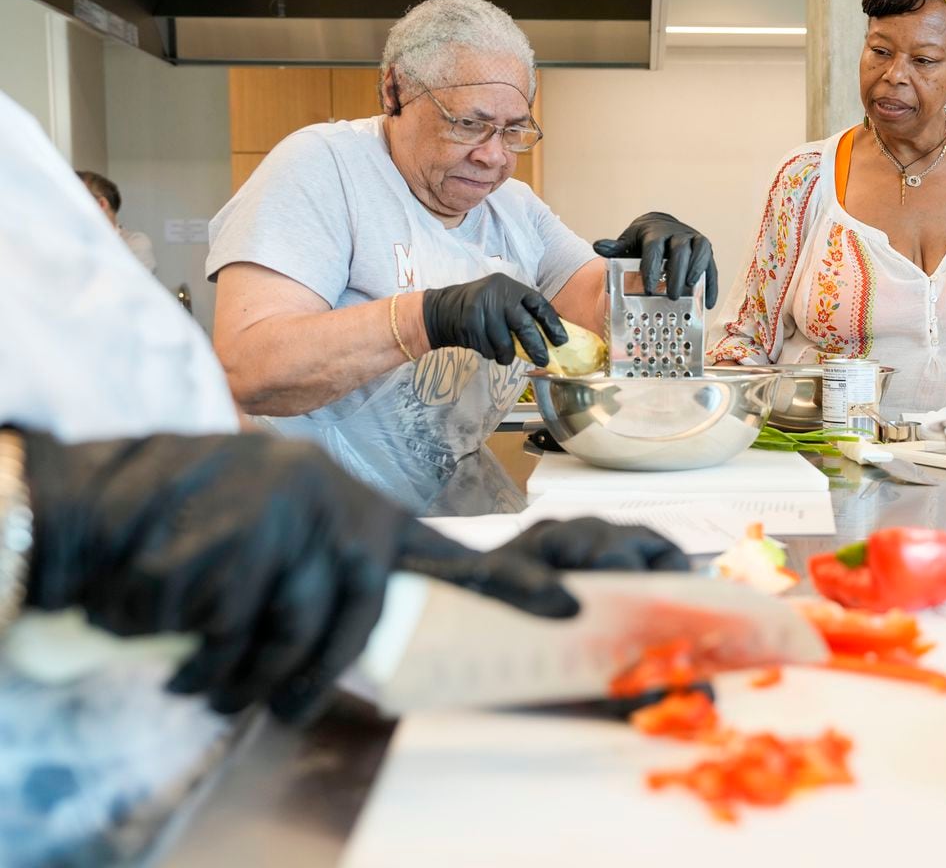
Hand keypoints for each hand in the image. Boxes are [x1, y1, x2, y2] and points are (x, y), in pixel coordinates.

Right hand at [21, 433, 683, 722]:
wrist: (133, 484)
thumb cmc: (226, 516)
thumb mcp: (304, 528)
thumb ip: (345, 575)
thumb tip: (358, 648)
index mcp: (372, 520)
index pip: (456, 559)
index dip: (513, 588)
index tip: (568, 608)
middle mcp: (342, 518)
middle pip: (344, 634)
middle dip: (297, 684)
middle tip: (273, 704)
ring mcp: (287, 527)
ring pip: (277, 642)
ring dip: (234, 674)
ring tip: (208, 673)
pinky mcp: (226, 545)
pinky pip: (216, 635)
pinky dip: (185, 648)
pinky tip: (169, 627)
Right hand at [422, 273, 566, 366]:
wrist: (441, 311)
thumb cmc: (480, 309)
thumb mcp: (501, 301)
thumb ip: (521, 313)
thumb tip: (549, 338)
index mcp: (510, 287)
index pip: (538, 304)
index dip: (552, 323)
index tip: (561, 341)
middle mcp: (497, 295)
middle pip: (524, 325)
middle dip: (536, 346)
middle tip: (544, 360)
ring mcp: (482, 309)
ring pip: (506, 343)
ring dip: (508, 355)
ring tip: (505, 355)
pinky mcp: (469, 325)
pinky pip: (489, 349)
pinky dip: (491, 354)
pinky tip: (486, 347)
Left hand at [592, 212, 718, 308]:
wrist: (661, 226)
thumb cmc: (642, 240)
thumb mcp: (627, 243)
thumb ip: (614, 248)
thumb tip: (598, 246)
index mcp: (656, 232)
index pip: (654, 248)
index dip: (652, 267)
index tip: (649, 288)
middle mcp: (677, 233)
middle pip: (680, 250)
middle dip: (676, 273)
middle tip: (671, 295)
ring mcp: (693, 239)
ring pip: (700, 251)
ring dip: (697, 270)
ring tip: (691, 290)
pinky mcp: (705, 249)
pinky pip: (711, 264)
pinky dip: (712, 283)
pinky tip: (708, 302)